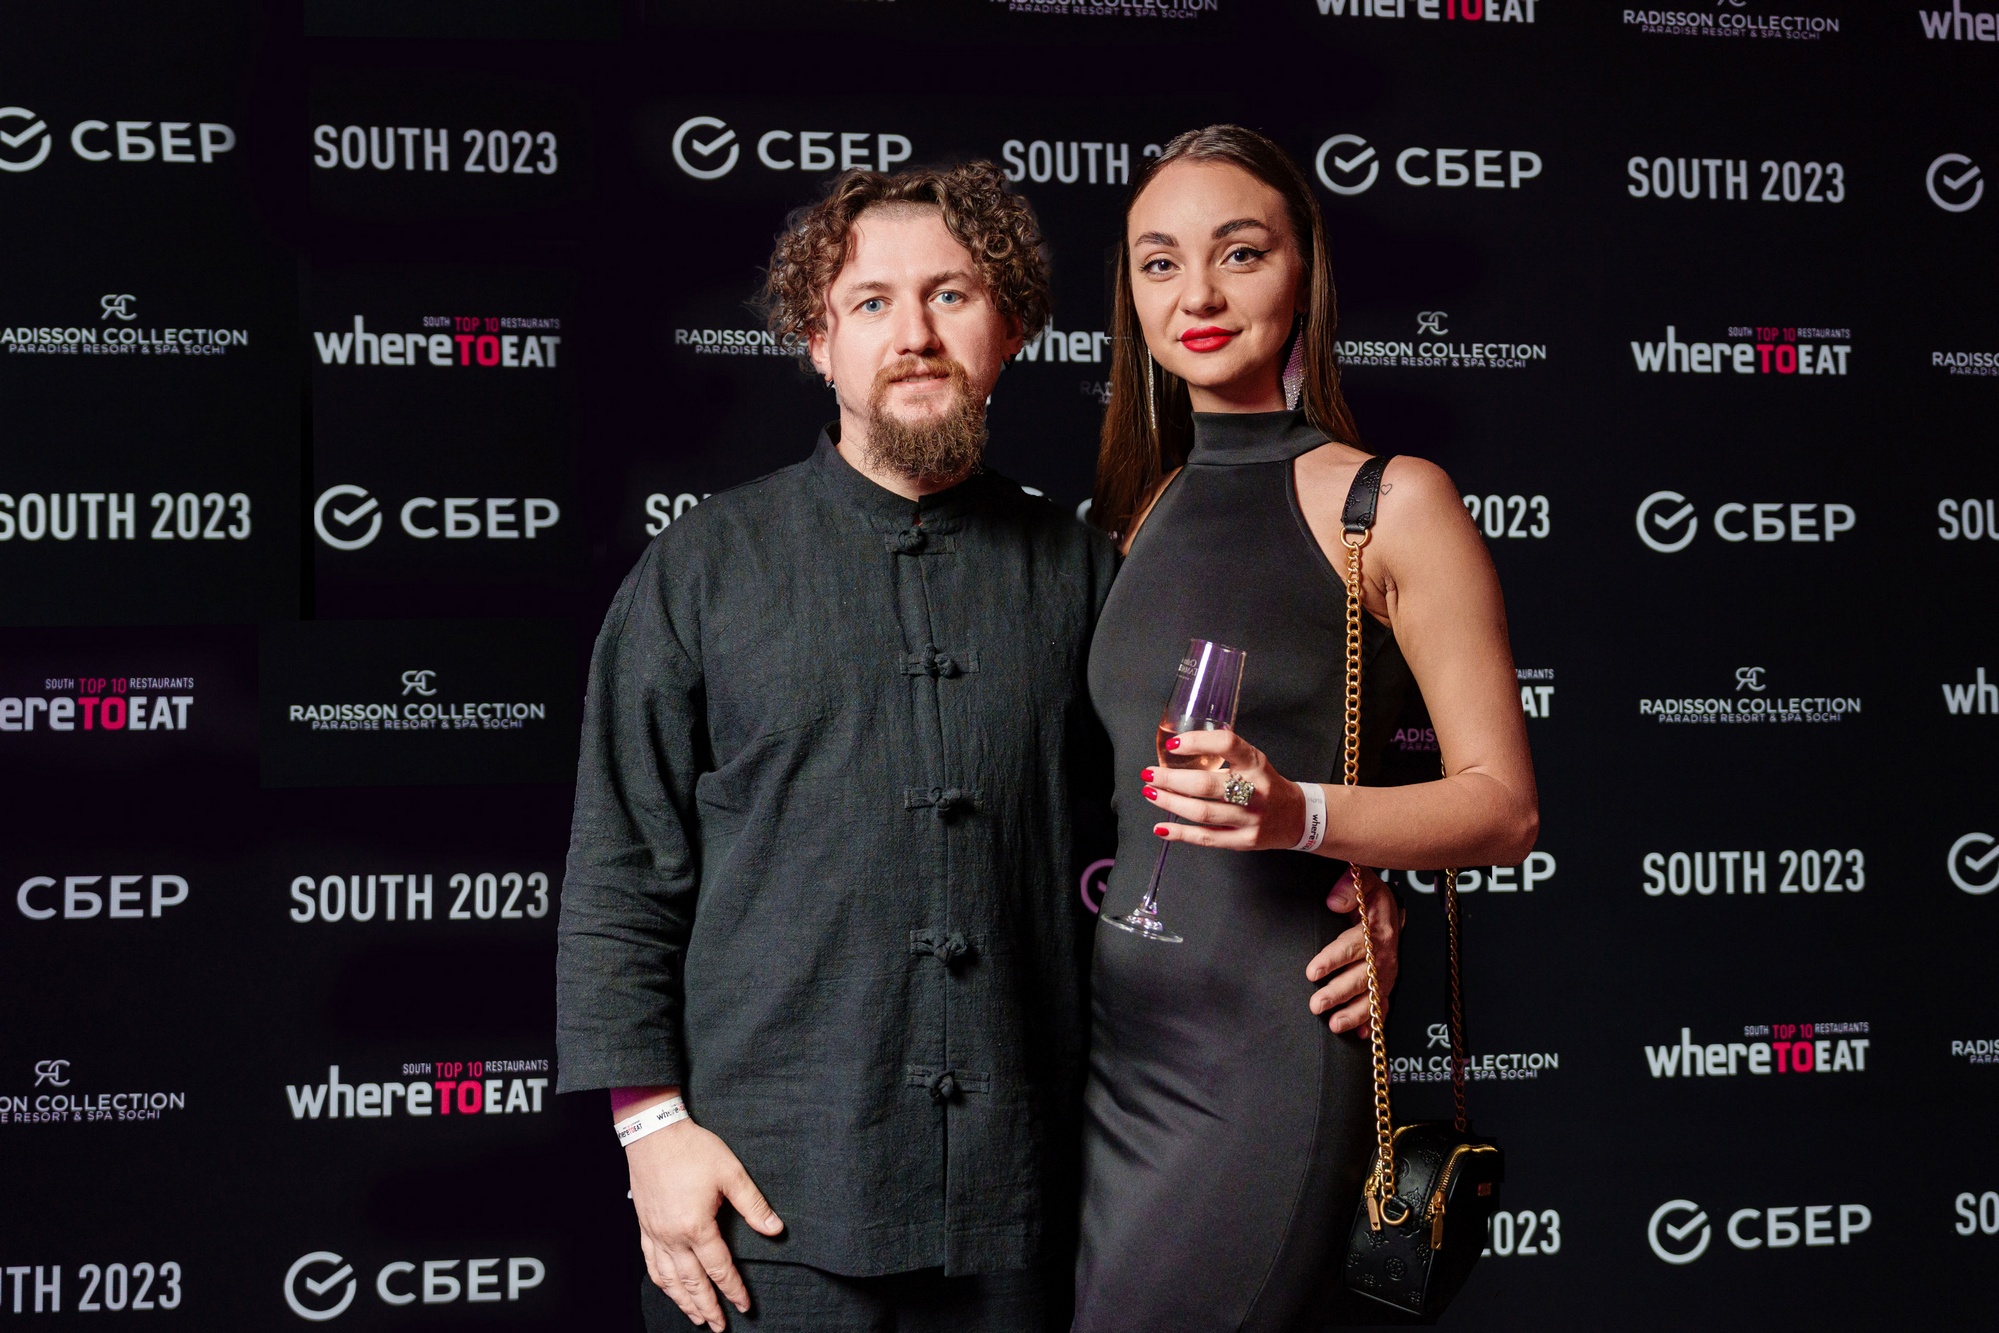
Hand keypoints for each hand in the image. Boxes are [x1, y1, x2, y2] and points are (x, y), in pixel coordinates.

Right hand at [627, 1118, 783, 1329]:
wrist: (653, 1133)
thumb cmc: (692, 1149)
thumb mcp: (731, 1173)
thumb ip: (753, 1205)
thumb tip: (775, 1228)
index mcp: (697, 1226)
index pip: (720, 1269)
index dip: (734, 1290)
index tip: (744, 1306)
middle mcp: (673, 1237)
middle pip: (693, 1283)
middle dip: (708, 1307)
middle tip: (720, 1326)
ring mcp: (655, 1234)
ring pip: (669, 1280)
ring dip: (684, 1302)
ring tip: (696, 1318)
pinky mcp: (645, 1226)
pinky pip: (651, 1264)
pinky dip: (662, 1283)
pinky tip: (669, 1289)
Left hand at [1140, 729, 1304, 850]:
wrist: (1296, 817)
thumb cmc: (1265, 784)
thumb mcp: (1253, 760)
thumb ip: (1224, 753)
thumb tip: (1178, 747)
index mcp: (1256, 763)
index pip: (1228, 745)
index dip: (1197, 742)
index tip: (1172, 745)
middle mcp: (1255, 790)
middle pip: (1206, 785)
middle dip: (1171, 779)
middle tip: (1150, 774)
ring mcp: (1250, 819)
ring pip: (1202, 813)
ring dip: (1171, 803)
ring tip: (1151, 793)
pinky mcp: (1244, 841)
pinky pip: (1206, 838)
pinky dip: (1180, 834)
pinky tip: (1161, 828)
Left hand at [1306, 868, 1403, 1036]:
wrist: (1387, 909)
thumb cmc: (1367, 894)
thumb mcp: (1361, 880)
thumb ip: (1348, 885)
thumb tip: (1334, 902)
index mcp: (1375, 929)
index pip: (1353, 946)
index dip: (1333, 959)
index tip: (1312, 971)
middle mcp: (1383, 954)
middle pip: (1361, 977)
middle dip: (1339, 993)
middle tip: (1316, 1004)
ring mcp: (1386, 972)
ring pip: (1372, 996)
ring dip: (1355, 1013)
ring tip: (1335, 1025)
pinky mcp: (1385, 984)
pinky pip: (1382, 1005)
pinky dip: (1373, 1021)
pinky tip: (1363, 1035)